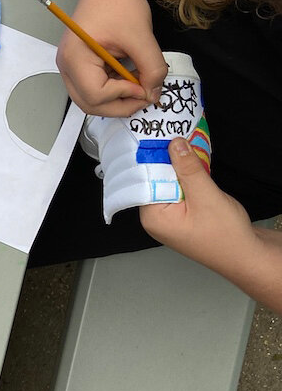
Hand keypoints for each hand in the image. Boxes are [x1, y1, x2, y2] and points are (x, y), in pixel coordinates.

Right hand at [56, 0, 167, 116]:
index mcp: (75, 58)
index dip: (123, 96)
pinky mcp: (78, 66)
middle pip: (89, 104)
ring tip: (138, 84)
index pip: (95, 95)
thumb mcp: (142, 37)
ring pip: (90, 101)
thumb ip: (152, 69)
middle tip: (145, 94)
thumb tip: (154, 95)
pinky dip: (113, 91)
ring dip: (117, 99)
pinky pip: (93, 89)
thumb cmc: (120, 4)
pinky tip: (128, 76)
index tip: (145, 85)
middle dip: (119, 105)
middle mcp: (66, 66)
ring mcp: (70, 67)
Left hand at [139, 137, 254, 266]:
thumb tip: (174, 144)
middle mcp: (155, 218)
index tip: (158, 135)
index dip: (152, 157)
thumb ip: (188, 169)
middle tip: (175, 135)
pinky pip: (178, 189)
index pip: (143, 180)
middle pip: (154, 179)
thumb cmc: (226, 235)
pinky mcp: (182, 214)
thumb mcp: (206, 196)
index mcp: (152, 217)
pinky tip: (194, 164)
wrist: (247, 255)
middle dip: (166, 159)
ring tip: (185, 145)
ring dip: (178, 167)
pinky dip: (186, 177)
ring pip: (168, 182)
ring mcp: (168, 217)